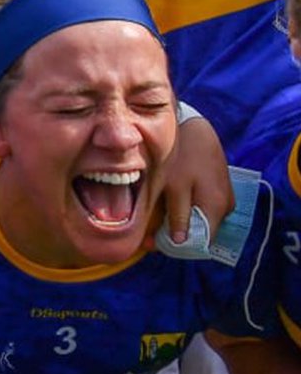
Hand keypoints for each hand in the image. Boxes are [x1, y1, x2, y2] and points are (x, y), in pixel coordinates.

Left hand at [160, 116, 233, 244]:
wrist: (194, 127)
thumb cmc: (179, 154)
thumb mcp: (172, 184)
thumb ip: (173, 215)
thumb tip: (173, 243)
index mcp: (213, 207)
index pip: (196, 243)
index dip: (169, 246)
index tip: (148, 242)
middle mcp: (223, 206)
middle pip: (200, 236)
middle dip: (175, 238)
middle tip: (149, 232)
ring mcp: (225, 199)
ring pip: (203, 225)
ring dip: (183, 226)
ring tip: (159, 216)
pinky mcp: (224, 192)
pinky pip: (207, 212)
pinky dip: (191, 213)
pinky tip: (174, 205)